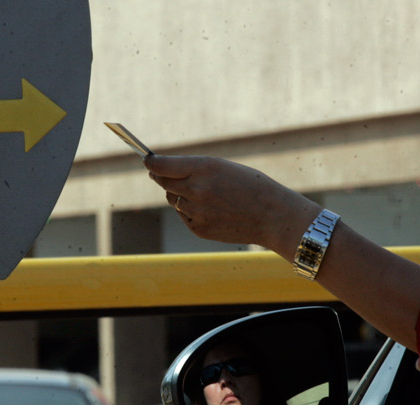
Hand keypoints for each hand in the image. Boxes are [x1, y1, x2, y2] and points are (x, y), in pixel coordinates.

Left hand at [145, 155, 318, 253]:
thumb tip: (160, 171)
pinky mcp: (199, 229)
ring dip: (179, 194)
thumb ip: (193, 168)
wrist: (272, 216)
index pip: (162, 165)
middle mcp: (197, 189)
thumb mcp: (223, 167)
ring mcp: (196, 211)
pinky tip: (212, 210)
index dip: (151, 163)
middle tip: (159, 172)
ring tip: (203, 194)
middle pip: (163, 182)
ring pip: (173, 199)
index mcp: (204, 167)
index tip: (147, 161)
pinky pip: (184, 216)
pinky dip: (191, 211)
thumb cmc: (250, 185)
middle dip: (161, 176)